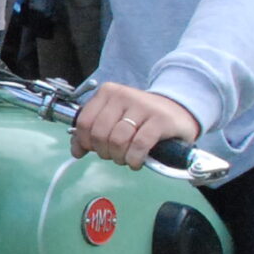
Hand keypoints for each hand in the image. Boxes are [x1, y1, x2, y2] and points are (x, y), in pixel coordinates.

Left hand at [71, 83, 199, 169]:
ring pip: (118, 140)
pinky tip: (137, 161)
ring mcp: (143, 106)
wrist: (177, 111)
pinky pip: (138, 145)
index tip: (94, 150)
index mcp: (108, 93)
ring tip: (127, 158)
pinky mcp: (160, 120)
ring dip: (120, 157)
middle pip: (100, 134)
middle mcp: (123, 95)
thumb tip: (76, 150)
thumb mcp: (114, 118)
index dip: (85, 142)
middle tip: (115, 155)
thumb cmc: (141, 118)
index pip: (84, 122)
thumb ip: (92, 132)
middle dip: (105, 152)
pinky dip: (134, 159)